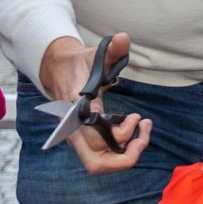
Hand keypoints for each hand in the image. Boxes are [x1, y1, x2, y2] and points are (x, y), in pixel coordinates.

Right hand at [39, 32, 152, 173]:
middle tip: (142, 135)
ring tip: (143, 129)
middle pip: (96, 163)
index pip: (96, 135)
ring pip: (99, 164)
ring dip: (126, 154)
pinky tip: (136, 127)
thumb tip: (123, 38)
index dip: (119, 132)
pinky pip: (103, 156)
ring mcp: (79, 139)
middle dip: (125, 157)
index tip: (134, 116)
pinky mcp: (85, 140)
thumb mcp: (95, 54)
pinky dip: (122, 149)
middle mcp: (75, 131)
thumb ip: (112, 50)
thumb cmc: (80, 65)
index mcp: (77, 111)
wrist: (59, 71)